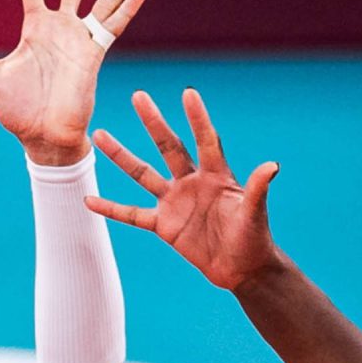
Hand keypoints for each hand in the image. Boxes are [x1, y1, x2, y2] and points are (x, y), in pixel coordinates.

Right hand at [87, 88, 278, 290]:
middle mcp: (192, 182)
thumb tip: (272, 165)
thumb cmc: (254, 239)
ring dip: (121, 156)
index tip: (188, 93)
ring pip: (143, 174)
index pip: (206, 141)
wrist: (242, 269)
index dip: (197, 119)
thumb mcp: (255, 214)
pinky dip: (111, 209)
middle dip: (153, 122)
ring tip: (100, 134)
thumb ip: (258, 189)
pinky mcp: (163, 225)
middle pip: (168, 147)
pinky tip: (90, 201)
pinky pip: (132, 214)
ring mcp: (175, 202)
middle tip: (139, 96)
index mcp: (216, 176)